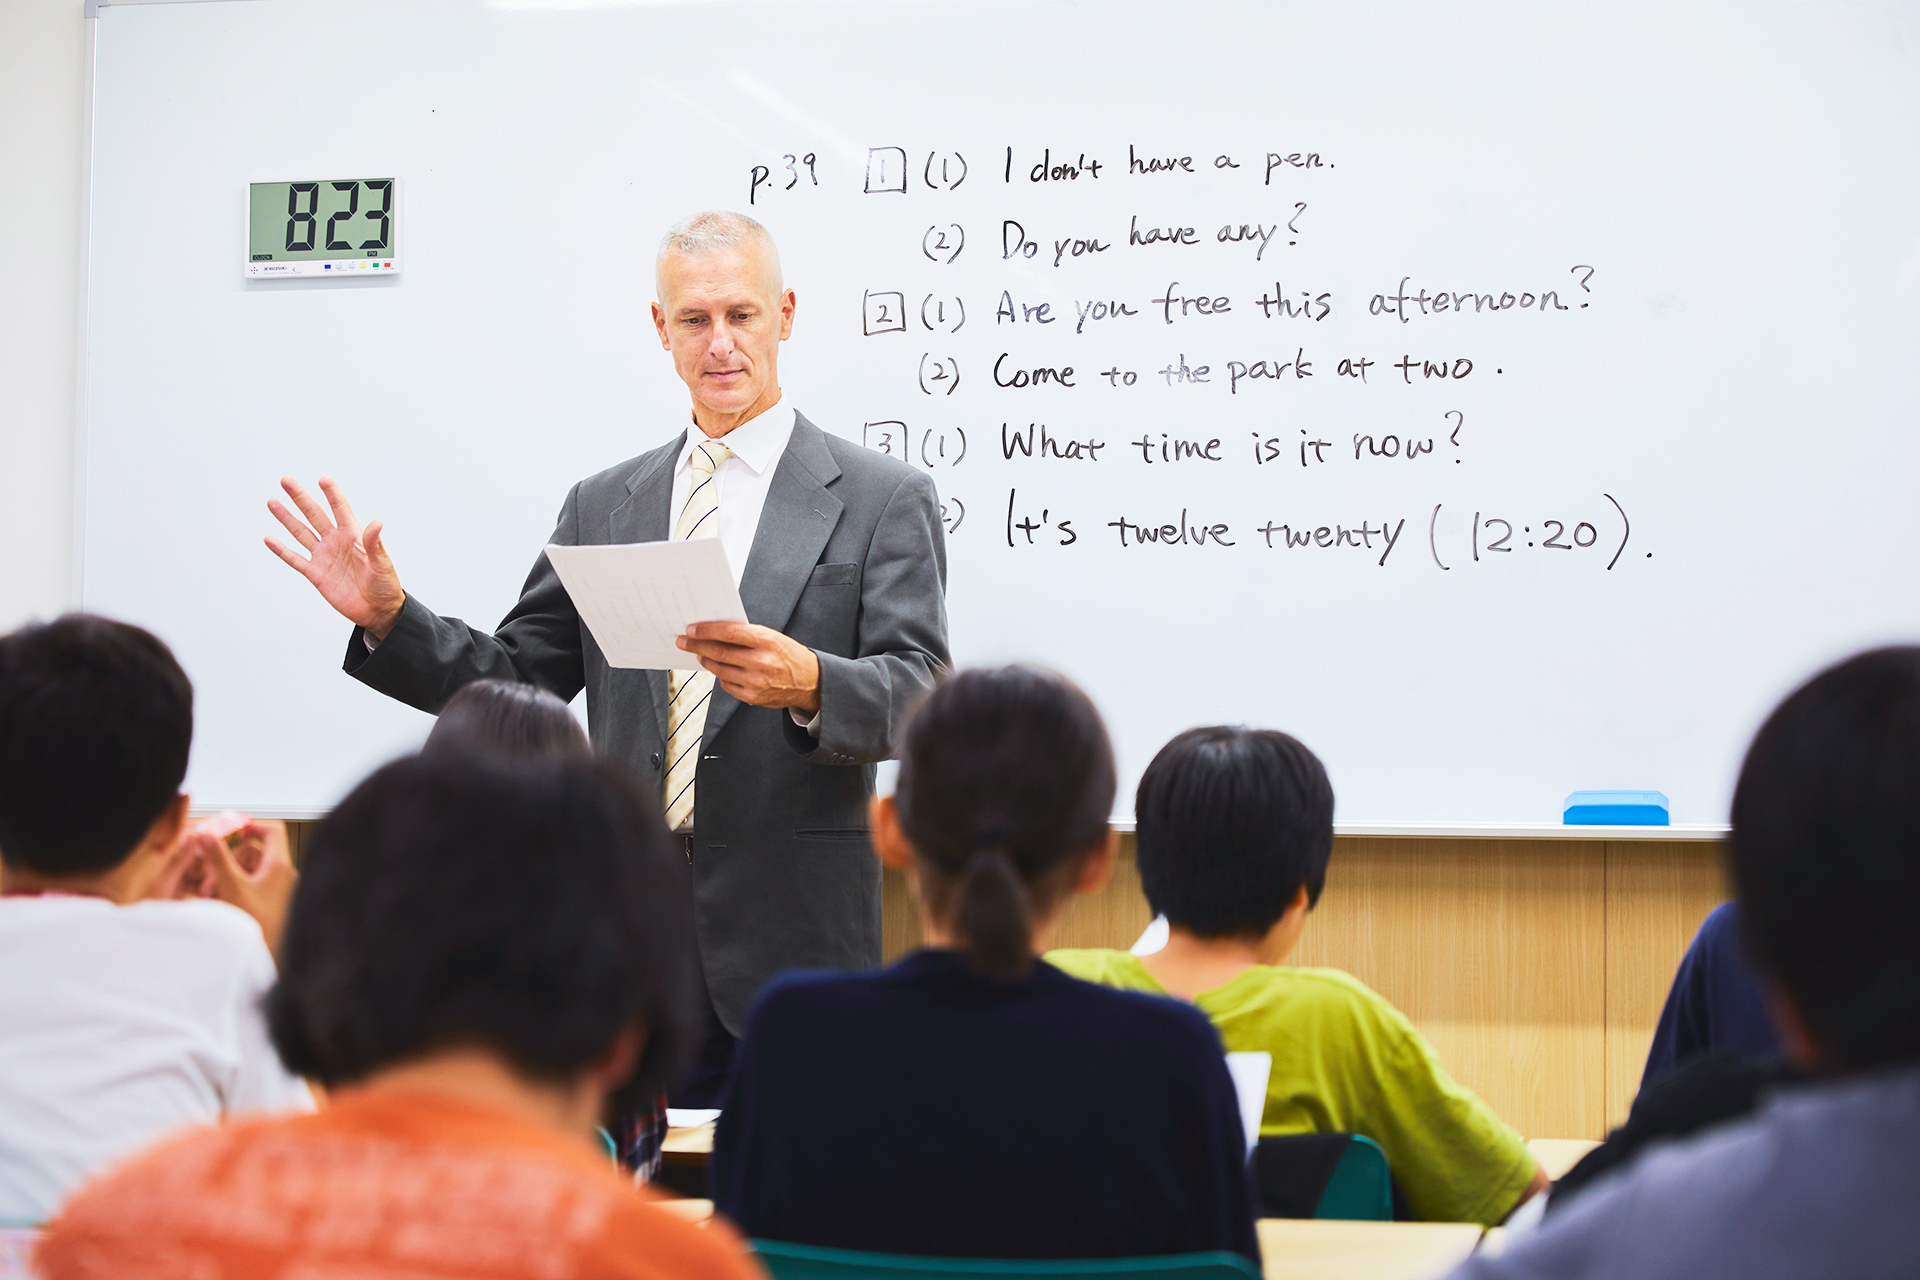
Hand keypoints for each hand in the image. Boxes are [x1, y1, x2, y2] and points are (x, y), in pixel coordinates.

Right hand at [202, 819, 298, 962]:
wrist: (268, 955)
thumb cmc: (257, 924)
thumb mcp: (232, 887)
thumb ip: (218, 859)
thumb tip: (208, 834)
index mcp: (280, 865)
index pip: (272, 830)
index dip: (250, 825)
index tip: (228, 831)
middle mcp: (283, 874)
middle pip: (254, 850)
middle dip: (229, 858)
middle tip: (211, 871)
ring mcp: (278, 888)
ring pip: (249, 869)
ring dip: (228, 874)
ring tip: (212, 891)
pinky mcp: (271, 901)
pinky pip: (250, 885)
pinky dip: (234, 887)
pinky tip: (220, 900)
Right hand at [265, 476, 406, 639]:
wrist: (377, 611)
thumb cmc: (385, 585)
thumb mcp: (382, 563)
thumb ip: (375, 544)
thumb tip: (376, 522)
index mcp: (353, 536)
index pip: (340, 509)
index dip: (332, 494)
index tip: (323, 479)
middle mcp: (336, 542)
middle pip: (315, 515)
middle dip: (300, 498)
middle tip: (286, 481)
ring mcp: (324, 557)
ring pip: (301, 532)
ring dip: (287, 518)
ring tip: (273, 502)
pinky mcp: (315, 574)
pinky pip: (295, 559)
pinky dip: (282, 550)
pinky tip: (269, 538)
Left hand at [678, 622, 820, 712]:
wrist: (809, 681)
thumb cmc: (788, 655)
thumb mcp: (772, 637)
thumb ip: (746, 635)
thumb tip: (715, 631)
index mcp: (766, 641)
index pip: (728, 633)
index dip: (706, 630)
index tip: (691, 629)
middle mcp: (760, 662)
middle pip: (719, 652)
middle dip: (697, 645)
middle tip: (683, 641)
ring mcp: (756, 681)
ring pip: (719, 670)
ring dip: (705, 660)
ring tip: (700, 653)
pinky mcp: (753, 696)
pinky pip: (726, 685)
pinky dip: (720, 676)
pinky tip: (721, 670)